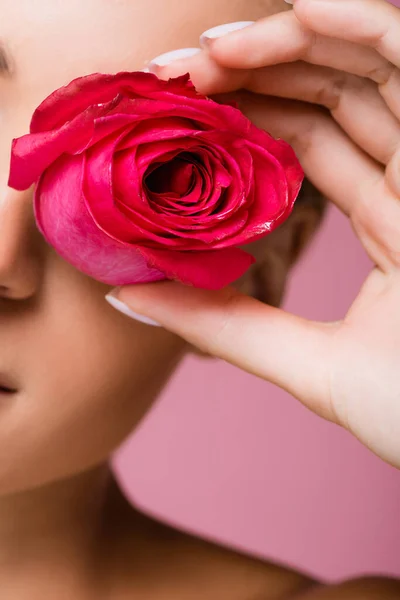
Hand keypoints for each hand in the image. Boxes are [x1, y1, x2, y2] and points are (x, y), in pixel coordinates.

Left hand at [112, 0, 399, 467]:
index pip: (313, 145)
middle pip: (335, 98)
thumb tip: (128, 296)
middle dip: (255, 76)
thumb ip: (223, 325)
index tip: (176, 116)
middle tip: (175, 74)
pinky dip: (362, 26)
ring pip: (371, 68)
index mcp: (389, 225)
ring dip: (292, 42)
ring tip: (210, 48)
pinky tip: (296, 13)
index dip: (246, 122)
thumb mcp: (305, 364)